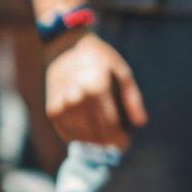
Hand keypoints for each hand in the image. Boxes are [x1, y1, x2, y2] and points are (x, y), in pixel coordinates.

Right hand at [45, 31, 147, 150]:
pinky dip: (76, 138)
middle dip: (107, 141)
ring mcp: (61, 102)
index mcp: (96, 85)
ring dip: (92, 142)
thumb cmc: (99, 60)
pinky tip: (85, 137)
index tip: (125, 142)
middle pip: (95, 131)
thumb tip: (140, 123)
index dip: (119, 138)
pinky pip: (65, 132)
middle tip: (115, 144)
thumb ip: (132, 98)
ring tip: (101, 142)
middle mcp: (76, 94)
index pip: (110, 123)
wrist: (64, 47)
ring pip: (79, 134)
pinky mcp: (51, 108)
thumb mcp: (121, 71)